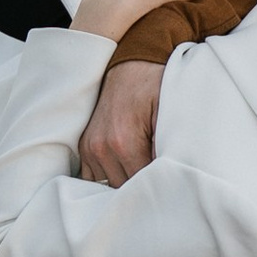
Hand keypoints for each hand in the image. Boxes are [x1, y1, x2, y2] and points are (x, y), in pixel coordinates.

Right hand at [76, 60, 164, 186]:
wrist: (131, 67)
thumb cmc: (155, 88)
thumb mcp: (169, 111)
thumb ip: (170, 145)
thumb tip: (169, 176)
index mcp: (123, 142)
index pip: (140, 185)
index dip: (158, 187)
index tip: (171, 183)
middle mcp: (101, 148)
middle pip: (124, 189)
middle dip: (142, 185)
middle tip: (161, 177)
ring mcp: (90, 148)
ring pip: (109, 186)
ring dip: (126, 182)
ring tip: (144, 169)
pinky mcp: (85, 147)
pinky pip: (93, 178)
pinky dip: (109, 178)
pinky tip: (126, 169)